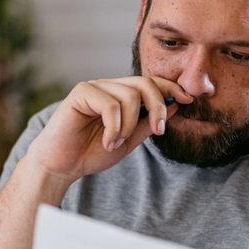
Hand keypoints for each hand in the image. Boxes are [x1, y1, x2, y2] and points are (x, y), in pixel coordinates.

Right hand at [27, 76, 191, 182]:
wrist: (60, 166)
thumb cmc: (91, 153)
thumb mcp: (129, 140)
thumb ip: (148, 123)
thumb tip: (176, 107)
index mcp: (120, 95)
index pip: (151, 83)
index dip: (171, 89)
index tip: (188, 100)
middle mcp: (108, 86)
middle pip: (145, 83)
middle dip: (159, 106)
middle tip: (159, 131)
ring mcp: (94, 87)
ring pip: (129, 95)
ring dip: (129, 125)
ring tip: (116, 143)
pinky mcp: (81, 93)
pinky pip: (110, 104)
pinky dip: (114, 126)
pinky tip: (106, 141)